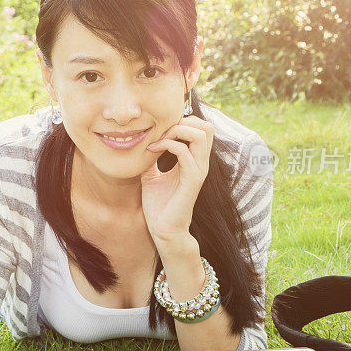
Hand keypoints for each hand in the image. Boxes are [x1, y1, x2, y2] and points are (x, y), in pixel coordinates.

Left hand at [142, 115, 214, 247]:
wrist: (163, 229)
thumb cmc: (158, 205)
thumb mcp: (151, 175)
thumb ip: (152, 158)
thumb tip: (142, 143)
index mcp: (194, 161)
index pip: (201, 129)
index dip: (183, 121)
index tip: (160, 130)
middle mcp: (200, 163)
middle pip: (207, 127)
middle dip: (184, 121)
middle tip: (162, 131)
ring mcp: (198, 170)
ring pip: (201, 134)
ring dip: (176, 130)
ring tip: (158, 139)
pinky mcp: (191, 180)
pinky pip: (184, 152)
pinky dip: (167, 144)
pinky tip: (152, 150)